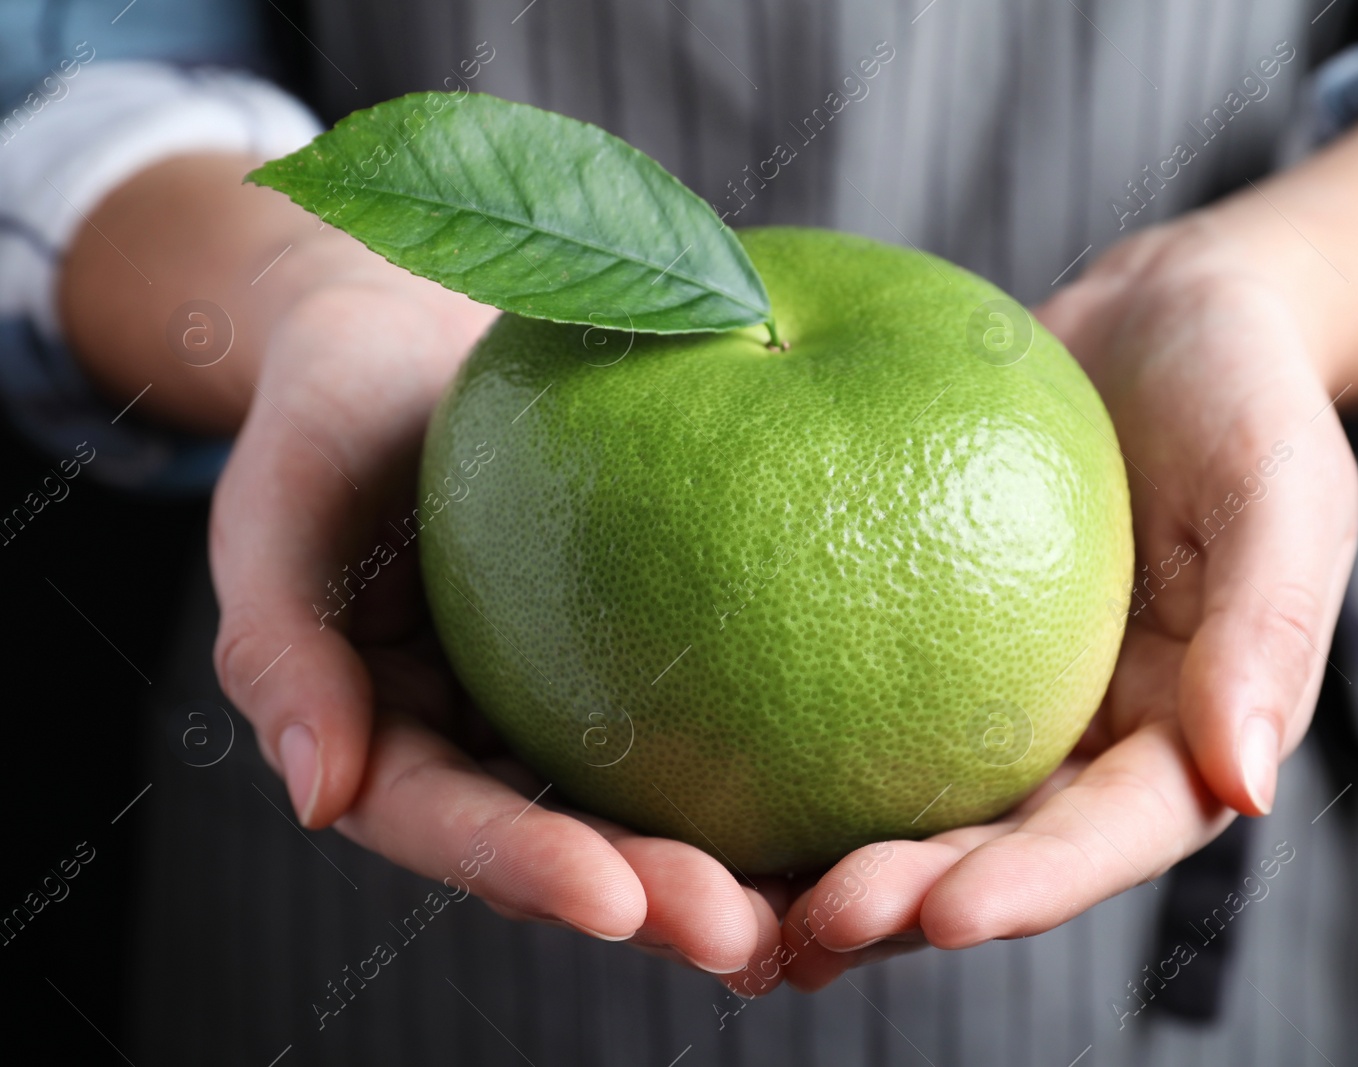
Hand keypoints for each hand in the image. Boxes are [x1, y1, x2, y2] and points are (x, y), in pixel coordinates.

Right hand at [209, 270, 784, 978]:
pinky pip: (708, 713)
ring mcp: (568, 708)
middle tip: (744, 933)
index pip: (449, 823)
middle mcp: (486, 745)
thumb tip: (318, 794)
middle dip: (653, 903)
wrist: (415, 345)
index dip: (526, 868)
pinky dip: (775, 761)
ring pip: (651, 806)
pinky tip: (862, 787)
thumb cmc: (331, 414)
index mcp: (390, 738)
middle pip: (568, 848)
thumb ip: (278, 642)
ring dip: (733, 866)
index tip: (616, 898)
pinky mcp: (645, 658)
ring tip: (825, 899)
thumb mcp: (278, 502)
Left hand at [779, 221, 1357, 989]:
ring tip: (740, 905)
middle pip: (996, 855)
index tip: (946, 915)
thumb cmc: (1241, 392)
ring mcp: (1001, 704)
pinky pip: (859, 714)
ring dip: (832, 869)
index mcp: (1184, 735)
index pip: (1114, 835)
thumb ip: (1268, 629)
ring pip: (916, 813)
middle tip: (813, 924)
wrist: (1159, 322)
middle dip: (908, 906)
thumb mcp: (1281, 486)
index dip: (1035, 888)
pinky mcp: (924, 649)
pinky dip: (793, 761)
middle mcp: (1086, 744)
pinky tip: (709, 788)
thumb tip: (1249, 787)